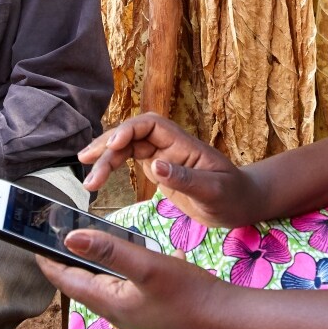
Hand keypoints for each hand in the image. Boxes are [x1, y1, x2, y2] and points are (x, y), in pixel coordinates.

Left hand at [36, 229, 237, 328]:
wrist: (228, 322)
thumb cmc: (189, 295)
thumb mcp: (148, 266)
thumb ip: (109, 251)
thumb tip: (69, 238)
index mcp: (111, 302)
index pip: (67, 281)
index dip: (48, 261)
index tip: (31, 243)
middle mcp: (119, 312)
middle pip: (84, 284)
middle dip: (68, 261)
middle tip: (54, 239)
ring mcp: (137, 313)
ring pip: (107, 284)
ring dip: (97, 264)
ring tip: (89, 243)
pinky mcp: (154, 310)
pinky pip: (133, 285)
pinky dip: (129, 268)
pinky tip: (144, 253)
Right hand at [79, 114, 264, 227]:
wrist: (241, 204)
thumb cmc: (234, 196)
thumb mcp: (214, 192)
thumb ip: (186, 179)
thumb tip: (155, 166)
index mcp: (184, 144)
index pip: (150, 124)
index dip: (129, 130)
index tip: (113, 144)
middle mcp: (170, 146)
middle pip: (132, 136)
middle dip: (107, 147)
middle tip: (86, 165)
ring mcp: (162, 157)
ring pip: (126, 149)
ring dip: (105, 160)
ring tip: (87, 180)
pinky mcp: (158, 171)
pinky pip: (129, 162)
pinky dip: (112, 168)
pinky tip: (97, 176)